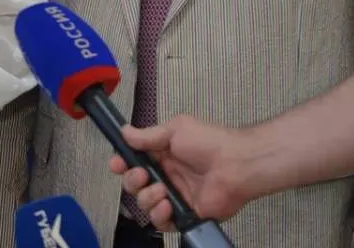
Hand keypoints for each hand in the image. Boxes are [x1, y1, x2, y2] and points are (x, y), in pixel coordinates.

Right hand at [107, 116, 250, 230]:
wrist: (236, 165)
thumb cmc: (210, 143)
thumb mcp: (176, 130)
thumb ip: (148, 135)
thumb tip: (124, 132)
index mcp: (161, 155)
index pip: (132, 161)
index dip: (121, 163)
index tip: (117, 162)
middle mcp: (165, 176)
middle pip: (133, 185)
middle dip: (131, 181)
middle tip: (143, 175)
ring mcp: (174, 197)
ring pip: (144, 204)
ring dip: (147, 197)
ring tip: (162, 190)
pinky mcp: (185, 215)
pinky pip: (162, 223)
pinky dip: (160, 216)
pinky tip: (167, 205)